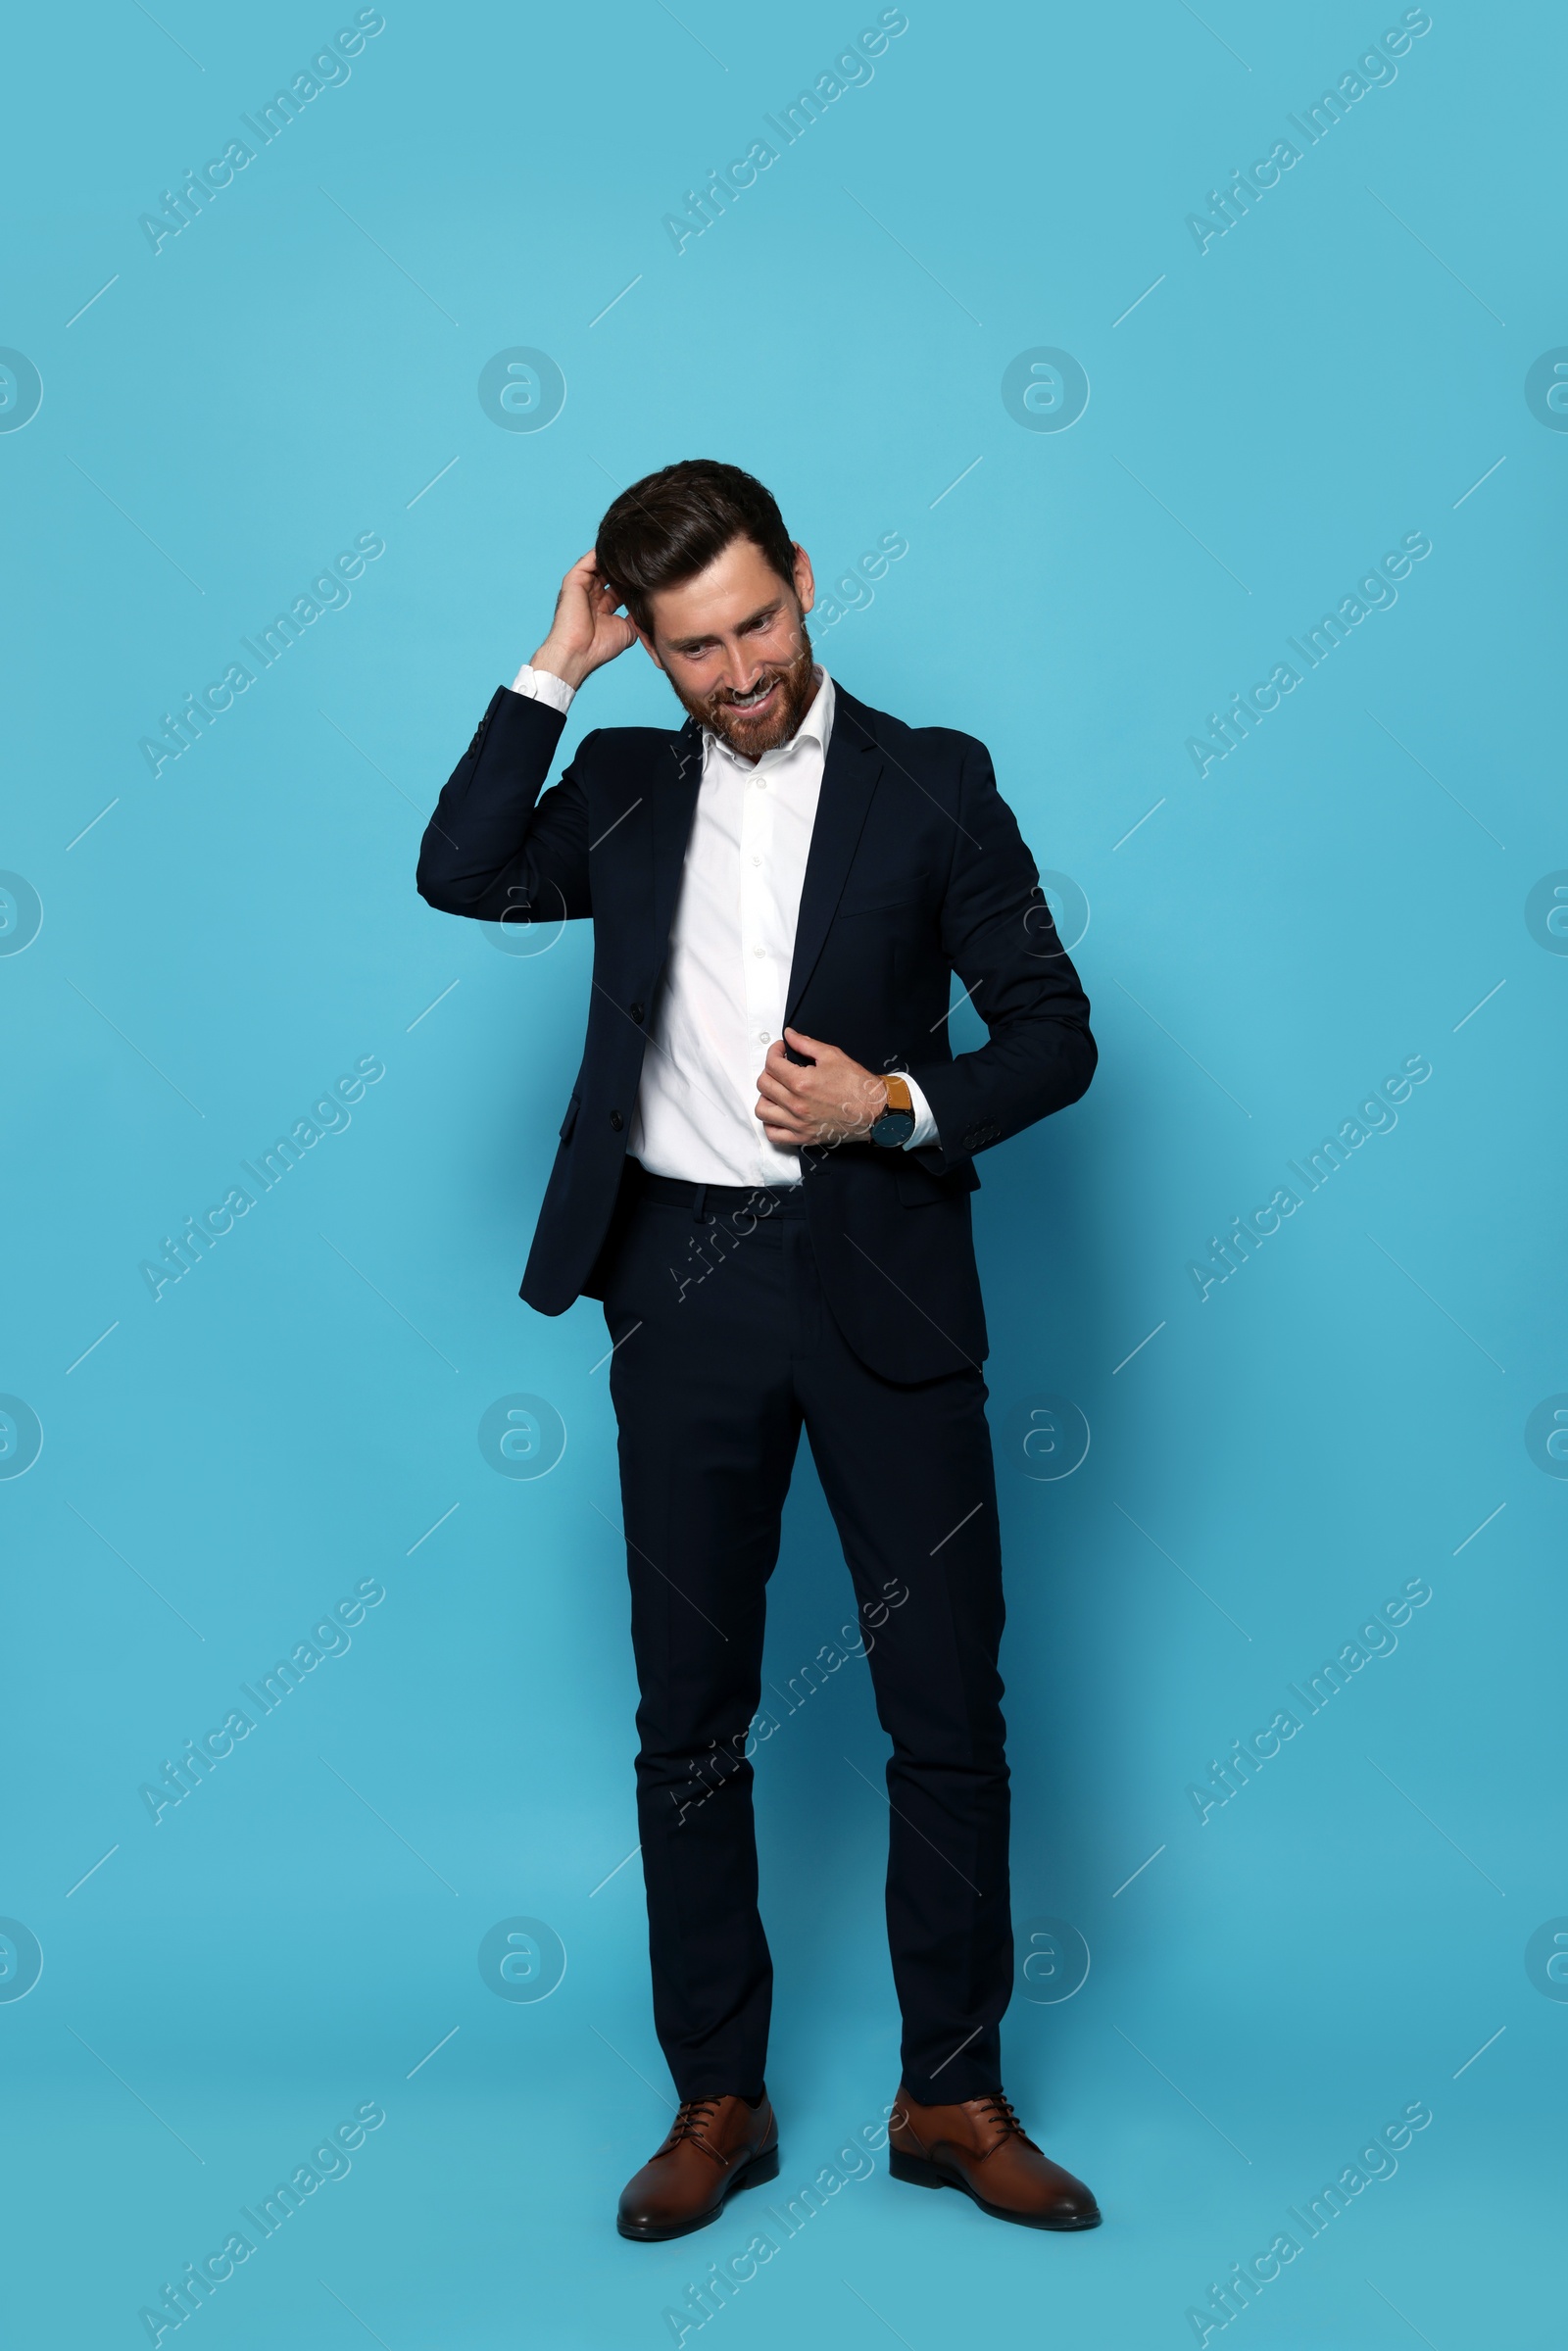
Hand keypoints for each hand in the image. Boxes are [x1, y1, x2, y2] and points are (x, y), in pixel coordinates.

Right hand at [529, 551, 637, 690]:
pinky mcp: (574, 580)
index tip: (650, 576)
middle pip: (610, 575)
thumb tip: (647, 606)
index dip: (633, 583)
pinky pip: (589, 559)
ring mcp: (582, 586)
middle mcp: (591, 595)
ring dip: (615, 559)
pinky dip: (602, 554)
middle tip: (643, 561)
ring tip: (633, 554)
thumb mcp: (627, 630)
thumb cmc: (599, 647)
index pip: (619, 588)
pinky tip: (619, 553)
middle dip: (625, 569)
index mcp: (602, 608)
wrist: (579, 651)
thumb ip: (635, 616)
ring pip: (600, 564)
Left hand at [755, 1029, 887, 1147]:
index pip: (772, 1064)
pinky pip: (773, 1134)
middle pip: (763, 1084)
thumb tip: (789, 1035)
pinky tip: (779, 1112)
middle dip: (769, 1070)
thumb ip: (806, 1044)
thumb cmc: (857, 1084)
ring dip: (766, 1096)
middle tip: (781, 1067)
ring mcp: (798, 1123)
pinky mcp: (803, 1137)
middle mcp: (796, 1104)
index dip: (774, 1052)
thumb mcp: (833, 1056)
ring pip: (762, 1109)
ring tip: (778, 1091)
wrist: (875, 1111)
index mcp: (802, 1082)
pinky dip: (770, 1123)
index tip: (781, 1050)